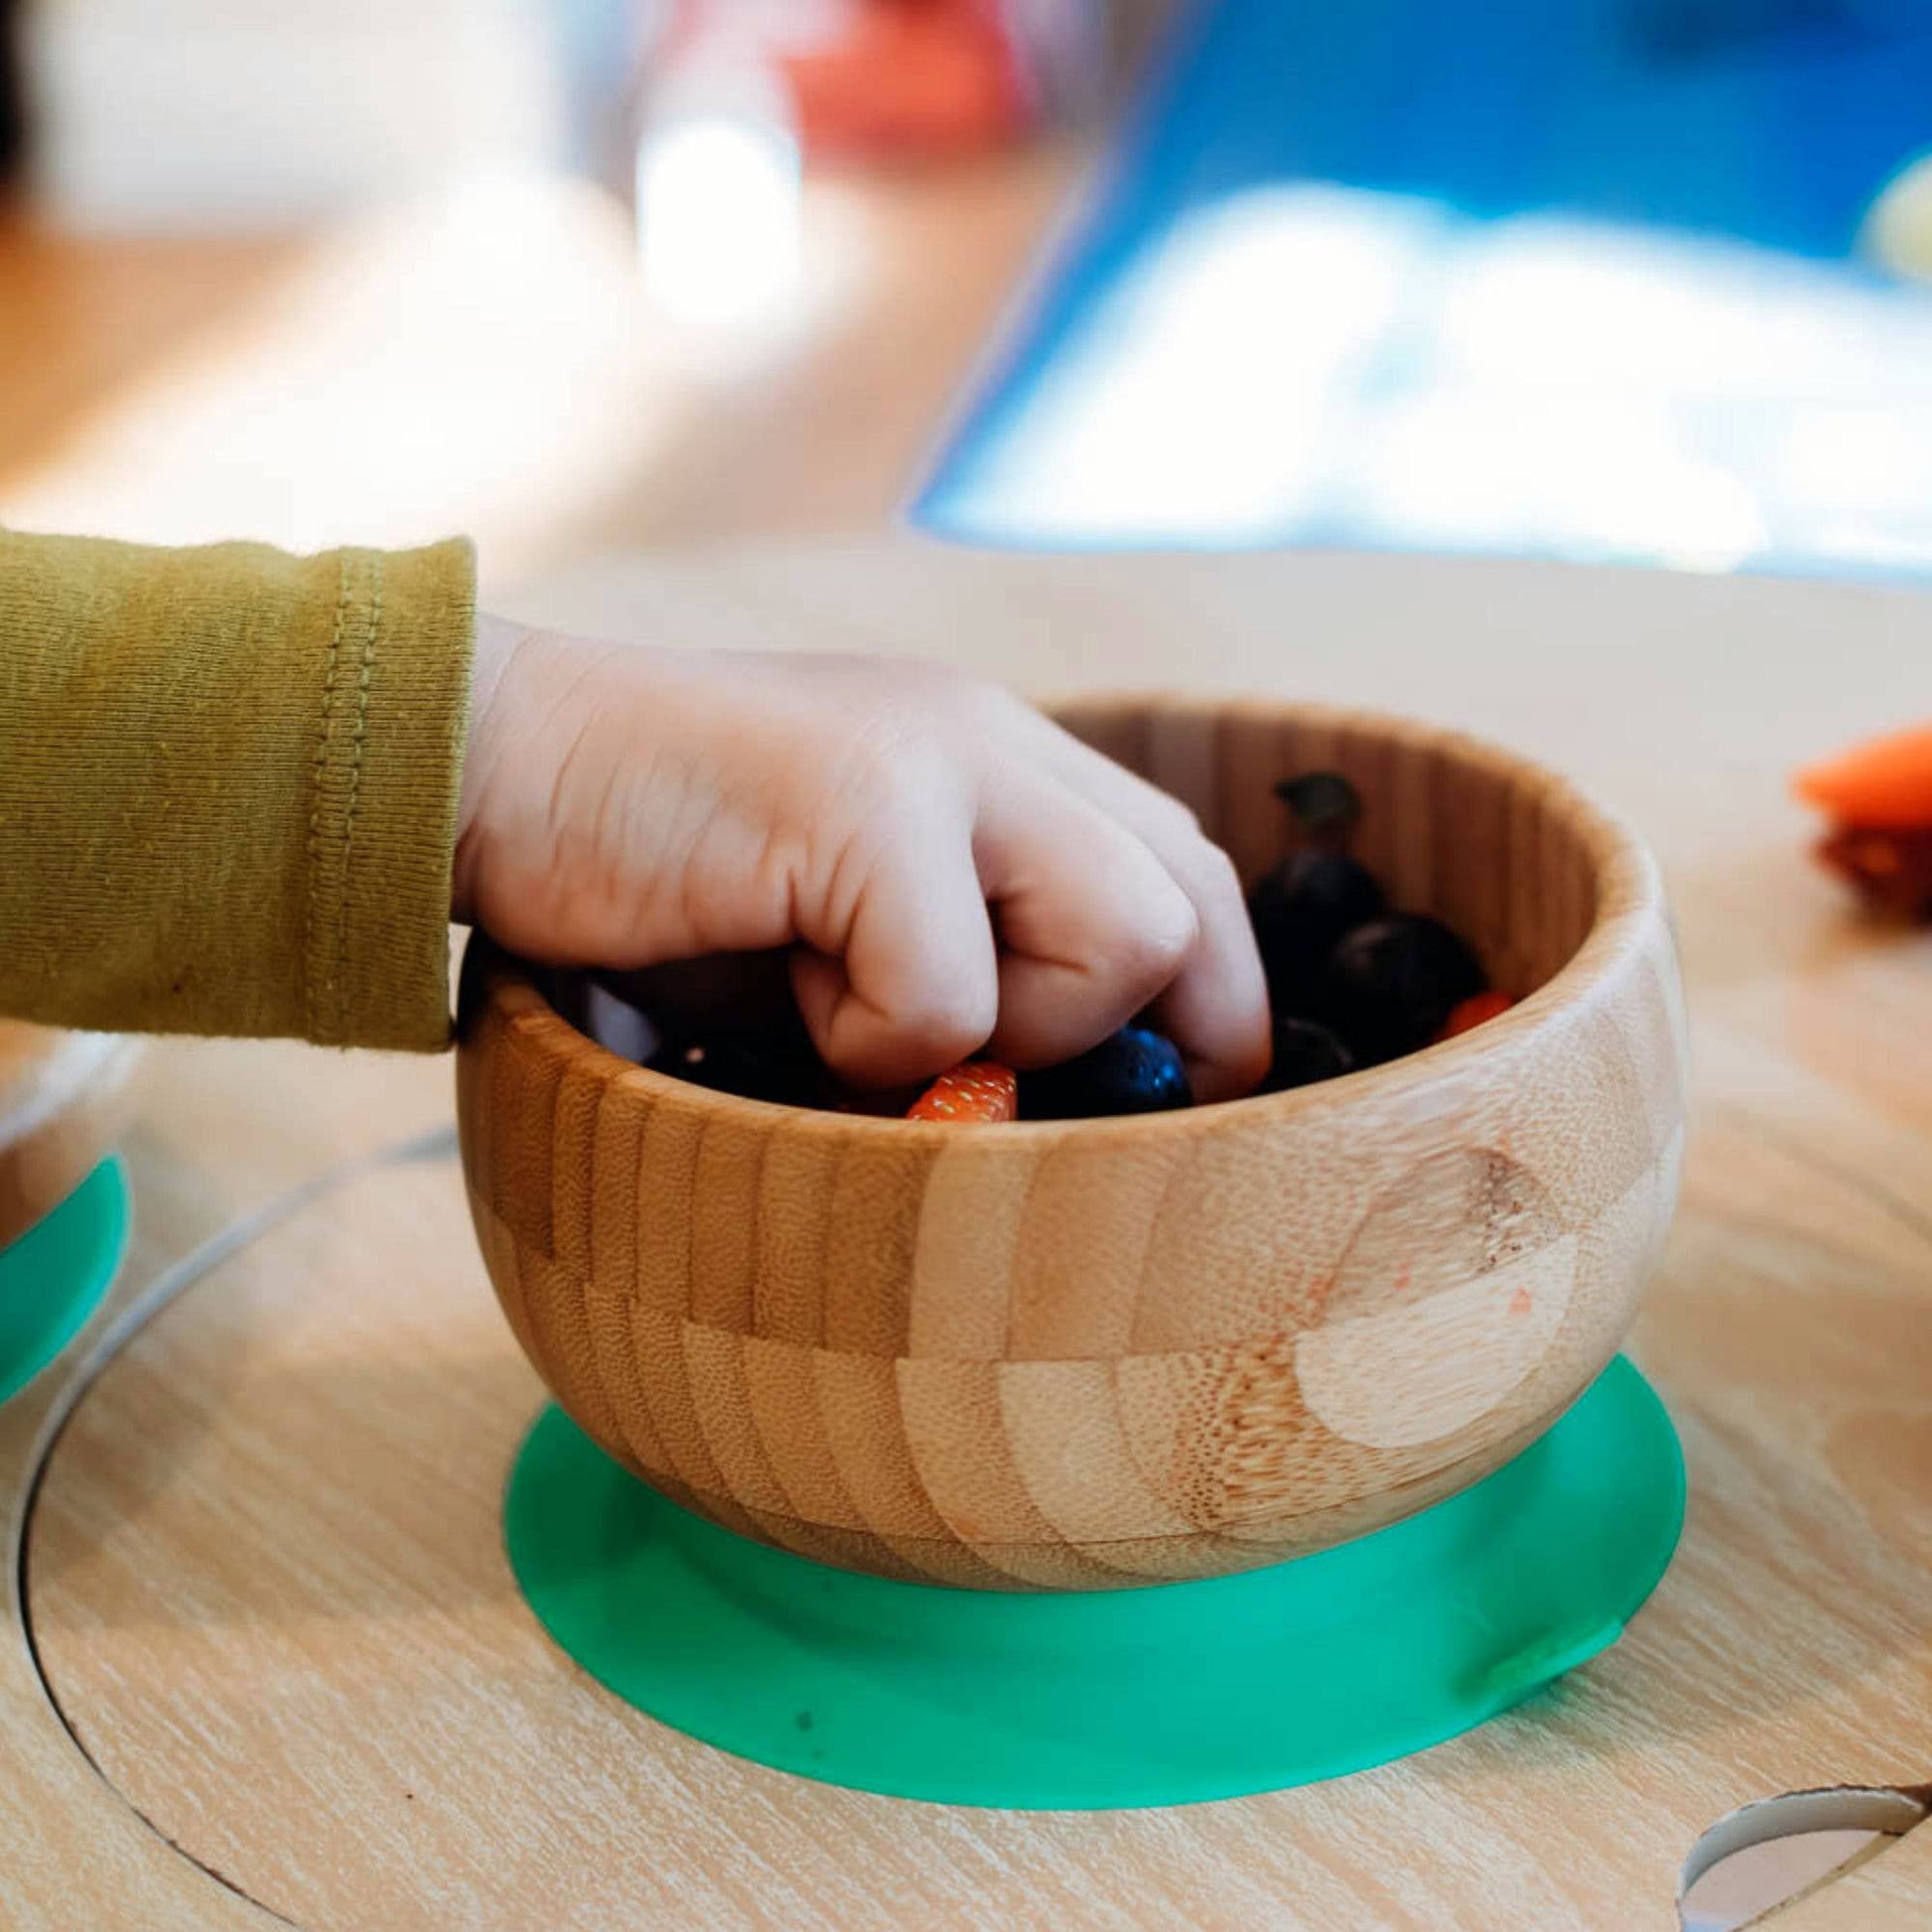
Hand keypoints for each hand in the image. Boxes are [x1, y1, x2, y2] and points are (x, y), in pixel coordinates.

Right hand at [455, 616, 1270, 1099]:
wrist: (486, 769)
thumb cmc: (658, 875)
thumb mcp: (842, 924)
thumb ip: (964, 970)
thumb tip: (1065, 1109)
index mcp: (1002, 761)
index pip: (1189, 874)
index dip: (1200, 1003)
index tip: (1138, 1102)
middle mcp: (995, 740)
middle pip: (1190, 906)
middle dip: (1119, 1034)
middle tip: (986, 1073)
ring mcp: (939, 756)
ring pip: (1121, 943)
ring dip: (996, 1031)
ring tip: (851, 1010)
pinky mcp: (864, 799)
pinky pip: (949, 997)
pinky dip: (864, 1040)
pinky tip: (774, 986)